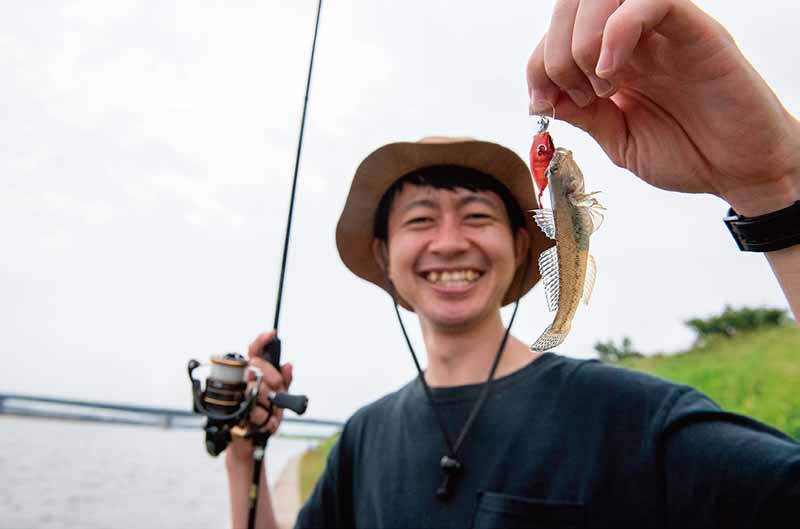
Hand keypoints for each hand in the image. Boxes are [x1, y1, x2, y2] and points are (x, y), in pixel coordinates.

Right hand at [226, 330, 293, 463]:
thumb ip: (285, 382)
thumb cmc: (264, 418)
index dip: (261, 340)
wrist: (251, 442)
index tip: (272, 333)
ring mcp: (234, 393)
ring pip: (255, 386)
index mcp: (253, 375)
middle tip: (278, 390)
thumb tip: (288, 365)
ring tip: (269, 413)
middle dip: (273, 378)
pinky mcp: (230, 409)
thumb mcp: (280, 400)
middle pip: (257, 365)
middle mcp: (241, 381)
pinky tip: (262, 420)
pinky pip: (251, 407)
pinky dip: (261, 416)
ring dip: (268, 402)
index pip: (254, 352)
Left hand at [526, 0, 799, 215]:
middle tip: (574, 96)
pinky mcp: (695, 30)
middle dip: (554, 51)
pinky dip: (617, 29)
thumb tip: (541, 99)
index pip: (556, 35)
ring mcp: (662, 31)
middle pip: (572, 5)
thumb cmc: (688, 154)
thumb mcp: (620, 141)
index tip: (542, 104)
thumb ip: (583, 117)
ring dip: (581, 41)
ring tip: (599, 89)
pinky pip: (650, 0)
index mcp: (612, 60)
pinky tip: (611, 72)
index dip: (536, 65)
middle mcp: (633, 38)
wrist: (741, 171)